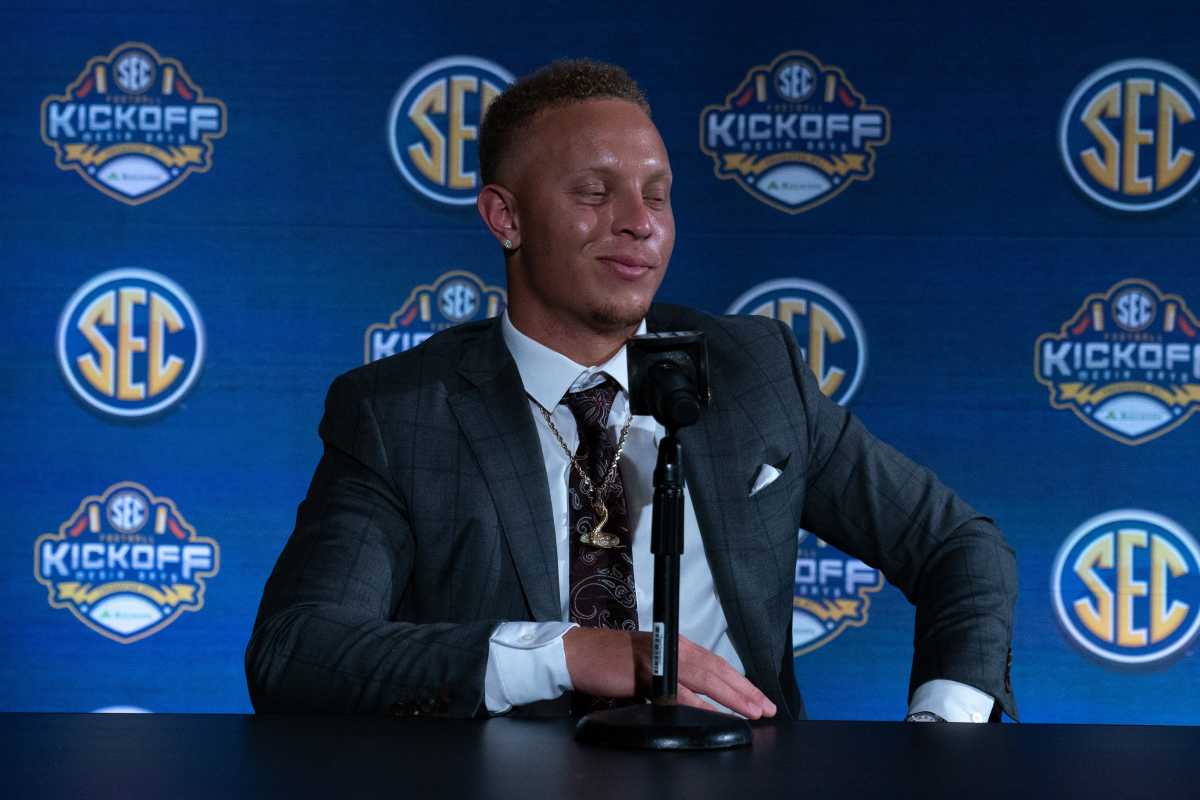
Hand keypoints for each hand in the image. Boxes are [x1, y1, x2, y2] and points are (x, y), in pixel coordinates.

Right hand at [562, 628, 776, 718]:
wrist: (578, 653)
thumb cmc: (610, 659)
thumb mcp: (650, 663)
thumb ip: (674, 676)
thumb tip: (698, 697)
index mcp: (677, 645)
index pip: (716, 663)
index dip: (740, 680)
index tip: (758, 697)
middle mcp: (674, 648)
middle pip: (718, 669)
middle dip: (745, 690)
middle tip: (766, 707)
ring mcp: (662, 659)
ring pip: (706, 678)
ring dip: (732, 696)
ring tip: (752, 712)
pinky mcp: (646, 674)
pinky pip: (679, 692)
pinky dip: (699, 704)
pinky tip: (715, 714)